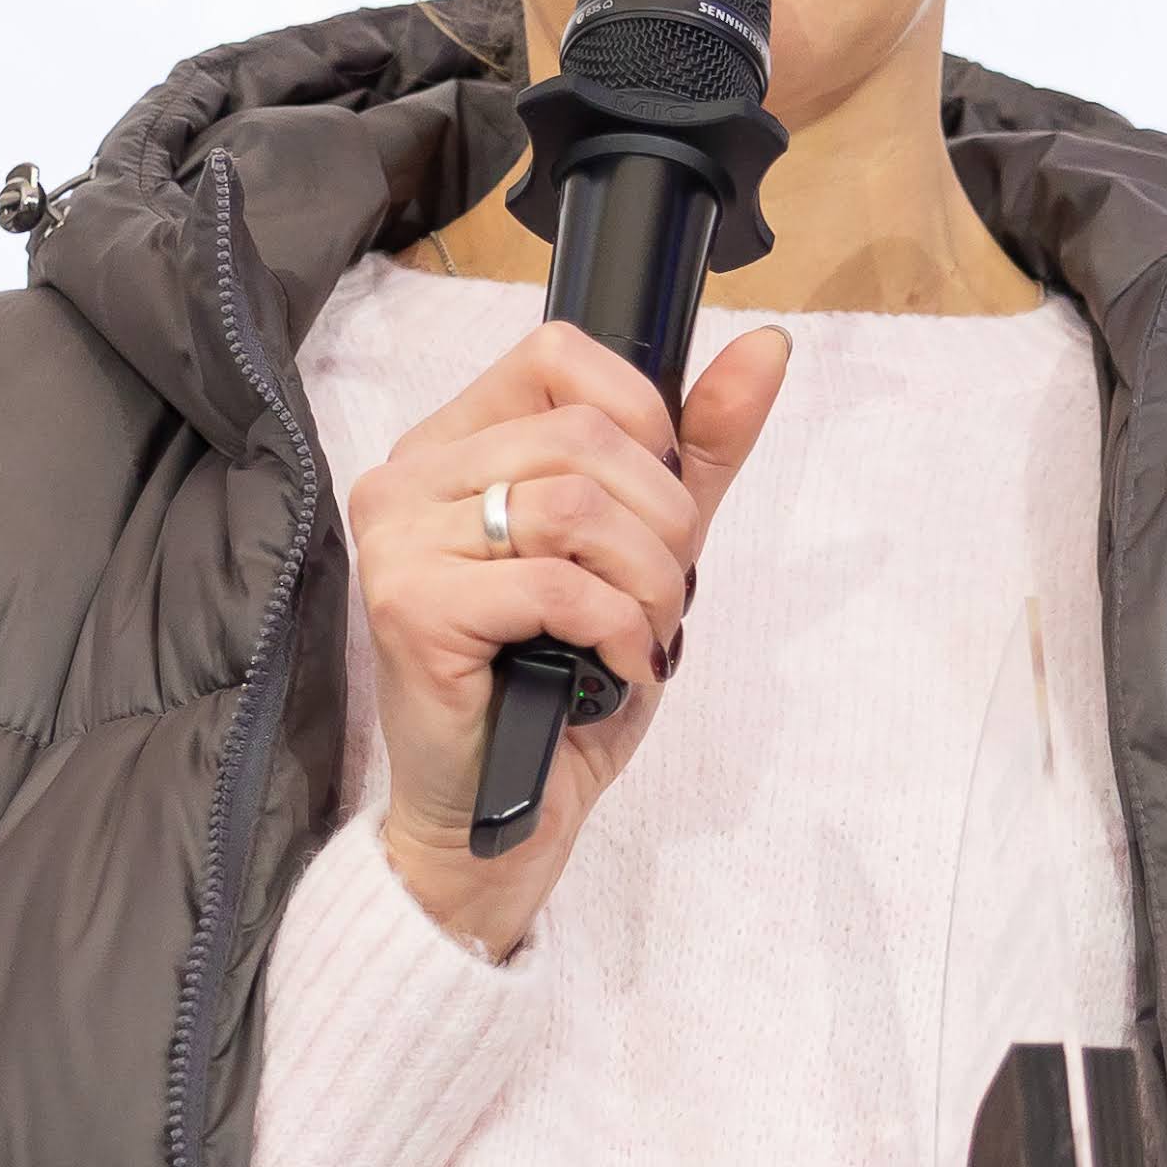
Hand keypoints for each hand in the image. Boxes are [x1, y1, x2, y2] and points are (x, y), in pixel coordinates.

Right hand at [344, 317, 788, 958]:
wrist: (500, 818)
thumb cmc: (559, 688)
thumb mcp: (644, 552)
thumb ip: (699, 450)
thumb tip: (768, 348)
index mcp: (453, 445)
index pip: (556, 353)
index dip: (641, 420)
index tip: (661, 504)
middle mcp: (407, 476)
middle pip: (579, 434)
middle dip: (662, 522)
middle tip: (663, 596)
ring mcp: (398, 538)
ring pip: (571, 504)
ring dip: (646, 579)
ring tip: (642, 634)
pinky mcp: (409, 606)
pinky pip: (553, 582)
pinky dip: (614, 626)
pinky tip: (614, 666)